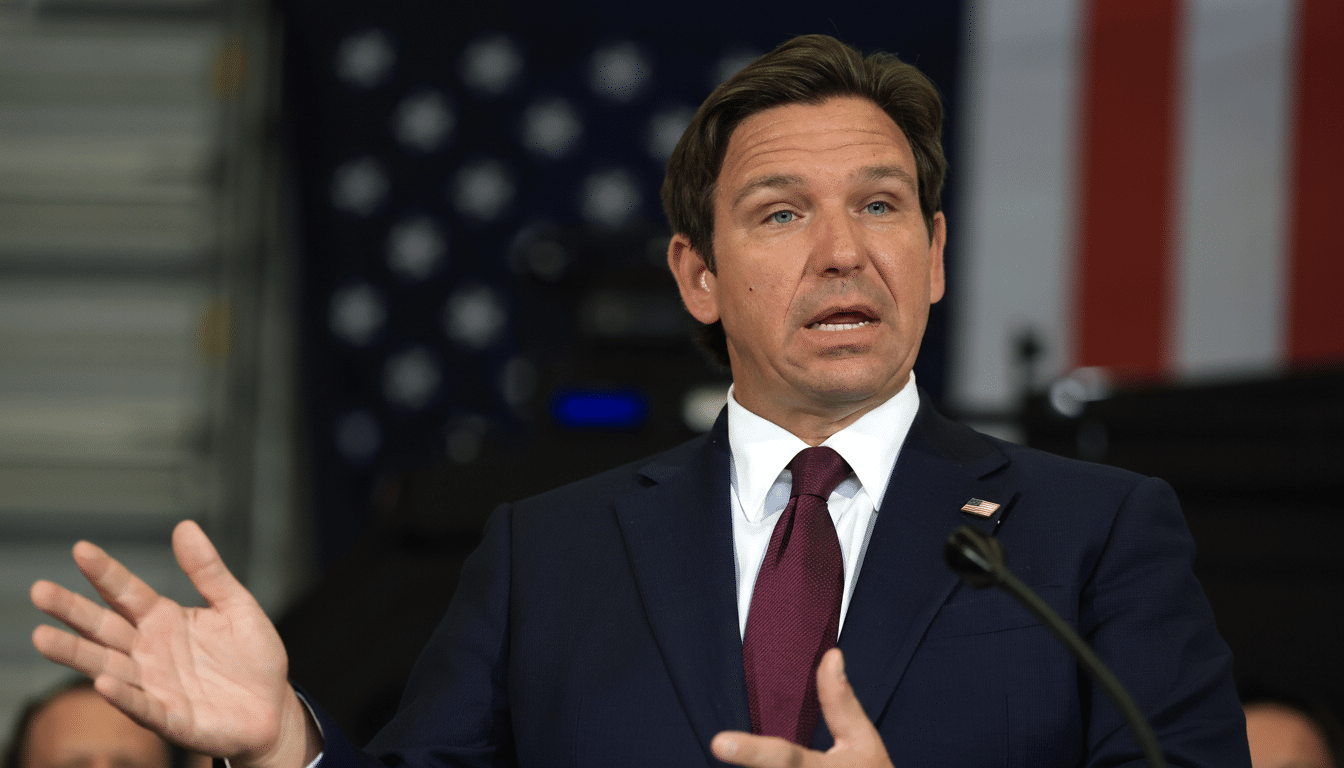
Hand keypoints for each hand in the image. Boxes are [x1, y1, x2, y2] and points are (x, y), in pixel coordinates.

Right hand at [30, 520, 320, 767]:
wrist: (272, 707)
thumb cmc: (250, 657)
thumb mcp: (236, 605)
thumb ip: (208, 571)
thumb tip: (185, 526)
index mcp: (163, 620)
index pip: (126, 592)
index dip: (105, 572)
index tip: (80, 548)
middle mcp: (149, 651)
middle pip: (104, 628)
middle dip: (72, 611)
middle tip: (40, 590)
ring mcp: (155, 685)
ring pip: (108, 667)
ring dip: (77, 654)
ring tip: (43, 638)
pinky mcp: (170, 717)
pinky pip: (142, 706)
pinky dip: (123, 696)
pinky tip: (102, 683)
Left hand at [711, 649, 892, 767]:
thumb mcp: (862, 740)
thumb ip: (841, 702)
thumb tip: (830, 656)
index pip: (784, 760)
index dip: (752, 751)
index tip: (720, 742)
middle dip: (749, 758)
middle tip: (726, 747)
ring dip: (752, 765)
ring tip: (747, 750)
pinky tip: (757, 761)